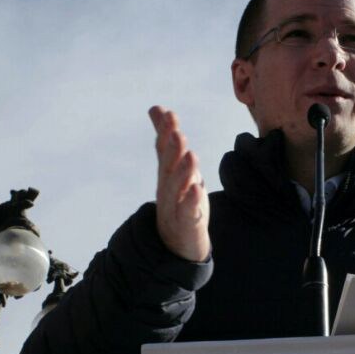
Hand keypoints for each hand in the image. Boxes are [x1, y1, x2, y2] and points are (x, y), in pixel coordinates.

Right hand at [149, 106, 209, 261]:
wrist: (178, 244)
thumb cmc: (179, 200)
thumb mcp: (174, 169)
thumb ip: (166, 141)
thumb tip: (157, 109)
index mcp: (166, 174)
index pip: (164, 150)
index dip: (165, 132)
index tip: (167, 113)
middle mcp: (168, 188)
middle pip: (169, 167)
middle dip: (172, 149)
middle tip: (176, 132)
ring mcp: (175, 206)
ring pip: (177, 188)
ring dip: (183, 172)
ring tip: (190, 156)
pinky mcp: (187, 224)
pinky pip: (188, 212)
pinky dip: (191, 201)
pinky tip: (196, 189)